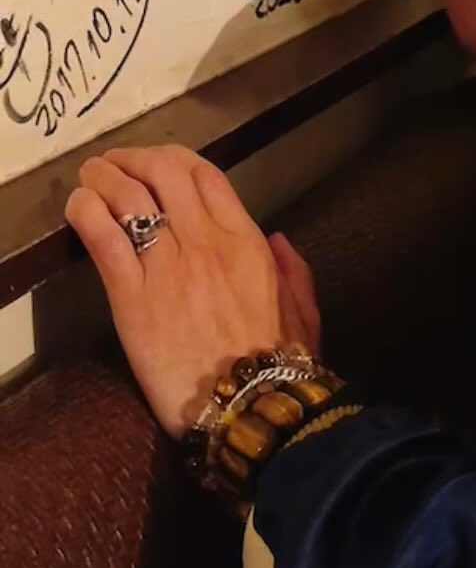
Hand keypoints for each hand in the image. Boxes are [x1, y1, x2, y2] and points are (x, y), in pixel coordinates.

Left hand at [65, 145, 321, 438]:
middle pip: (164, 172)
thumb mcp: (304, 309)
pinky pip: (104, 237)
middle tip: (116, 165)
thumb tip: (278, 238)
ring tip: (90, 177)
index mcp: (247, 242)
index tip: (155, 164)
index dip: (175, 159)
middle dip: (135, 158)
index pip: (206, 175)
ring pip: (129, 195)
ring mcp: (168, 267)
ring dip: (104, 176)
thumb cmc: (282, 363)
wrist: (251, 408)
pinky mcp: (132, 297)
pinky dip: (86, 211)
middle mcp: (206, 242)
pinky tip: (78, 206)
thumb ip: (293, 268)